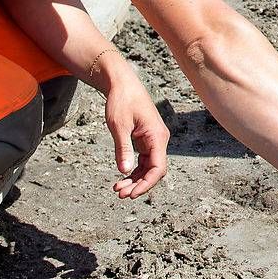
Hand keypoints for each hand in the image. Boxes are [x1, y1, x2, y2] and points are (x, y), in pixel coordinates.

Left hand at [104, 75, 170, 197]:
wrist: (122, 84)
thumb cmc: (122, 101)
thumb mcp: (119, 126)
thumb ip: (123, 149)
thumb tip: (124, 171)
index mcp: (157, 136)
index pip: (158, 168)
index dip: (146, 184)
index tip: (131, 194)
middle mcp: (159, 139)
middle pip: (155, 171)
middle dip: (139, 185)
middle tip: (120, 194)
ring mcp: (153, 140)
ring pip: (149, 167)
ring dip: (135, 180)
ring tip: (118, 189)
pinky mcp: (146, 140)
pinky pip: (144, 161)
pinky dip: (134, 170)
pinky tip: (122, 178)